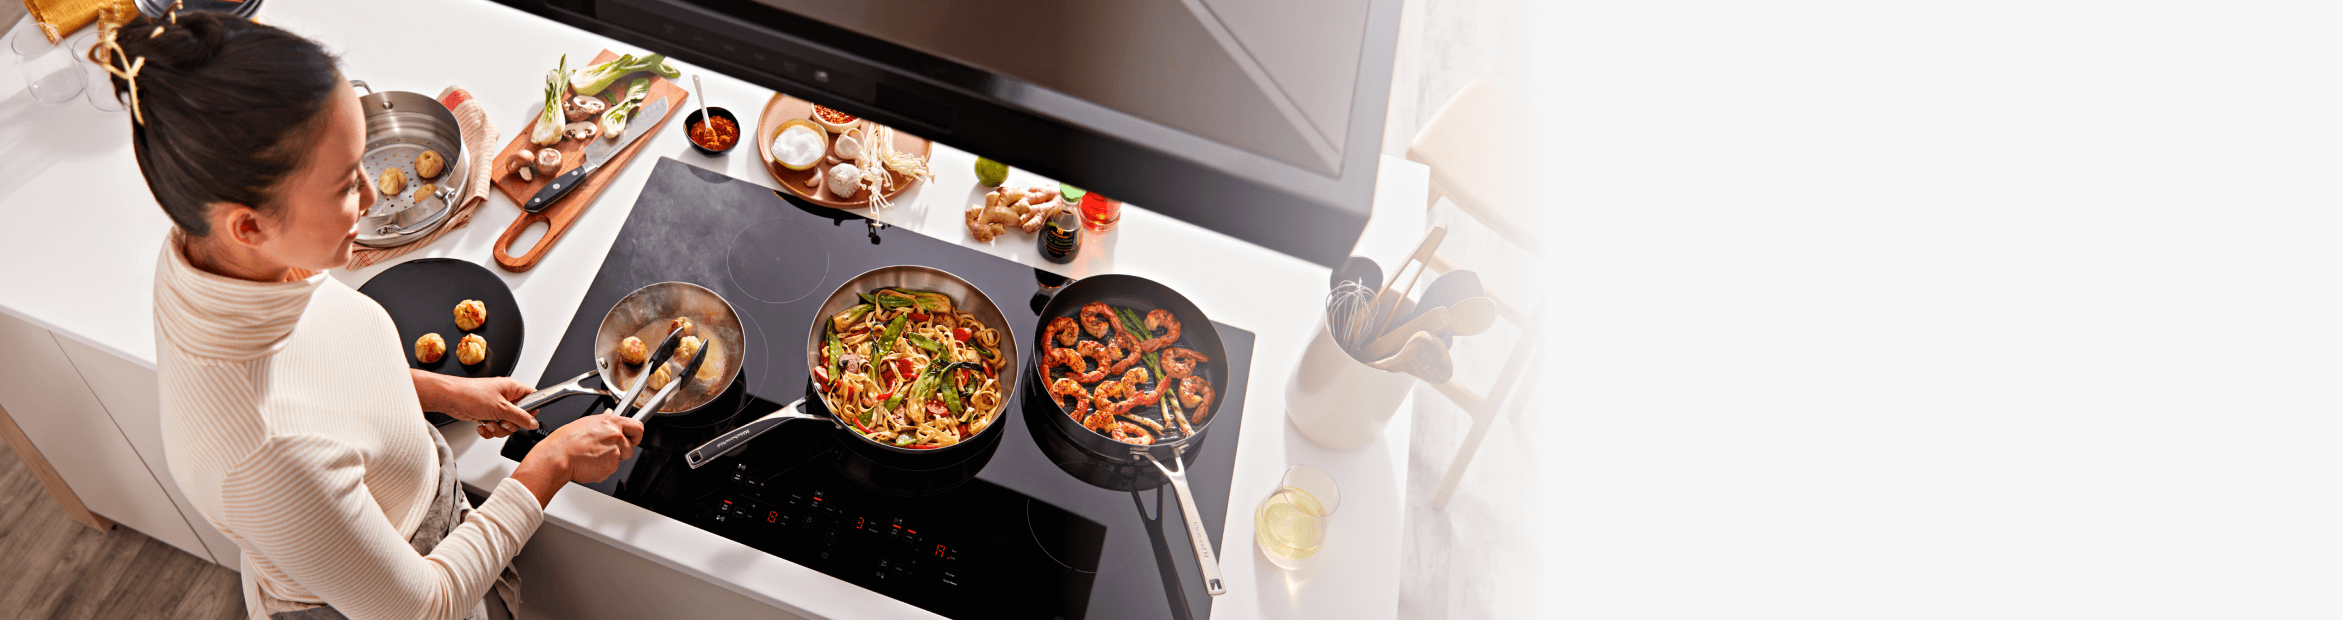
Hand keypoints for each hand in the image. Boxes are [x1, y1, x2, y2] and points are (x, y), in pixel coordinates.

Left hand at [410, 370, 538, 437]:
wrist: (449, 398)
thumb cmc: (470, 394)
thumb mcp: (500, 408)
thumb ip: (520, 417)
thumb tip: (533, 423)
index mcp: (512, 388)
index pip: (533, 399)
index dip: (531, 411)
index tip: (524, 419)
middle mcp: (506, 397)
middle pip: (520, 417)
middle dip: (510, 424)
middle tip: (502, 421)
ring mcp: (496, 406)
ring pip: (507, 424)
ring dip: (498, 429)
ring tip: (489, 423)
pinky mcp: (487, 414)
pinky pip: (496, 426)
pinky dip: (489, 430)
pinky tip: (482, 425)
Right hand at [509, 413, 642, 506]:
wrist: (559, 456)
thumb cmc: (567, 440)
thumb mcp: (587, 422)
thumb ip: (604, 420)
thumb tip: (611, 415)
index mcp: (612, 422)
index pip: (637, 427)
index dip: (636, 434)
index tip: (634, 437)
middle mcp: (616, 436)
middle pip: (631, 447)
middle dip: (622, 450)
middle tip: (605, 450)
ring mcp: (614, 452)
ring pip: (620, 459)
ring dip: (610, 460)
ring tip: (593, 456)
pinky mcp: (611, 467)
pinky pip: (611, 469)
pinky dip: (602, 469)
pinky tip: (590, 463)